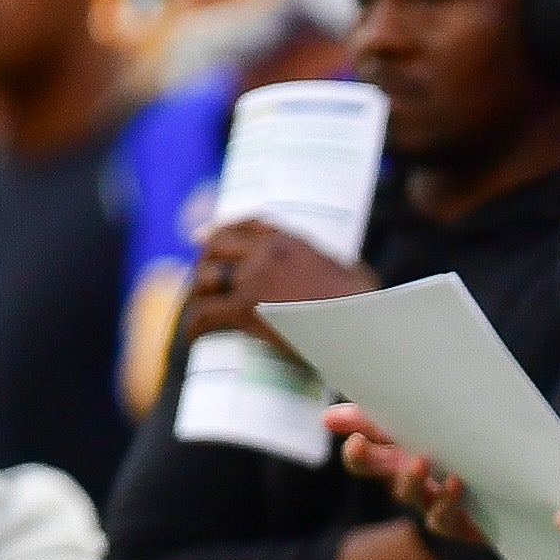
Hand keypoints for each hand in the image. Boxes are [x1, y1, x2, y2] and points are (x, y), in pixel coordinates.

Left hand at [179, 219, 366, 352]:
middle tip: (201, 282)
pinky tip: (194, 335)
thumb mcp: (348, 270)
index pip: (247, 224)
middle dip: (204, 262)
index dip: (220, 229)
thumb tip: (332, 273)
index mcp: (292, 241)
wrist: (361, 326)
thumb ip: (328, 264)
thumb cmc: (365, 305)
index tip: (201, 236)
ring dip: (198, 294)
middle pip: (216, 246)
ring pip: (205, 278)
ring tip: (199, 310)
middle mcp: (267, 253)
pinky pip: (206, 313)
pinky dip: (195, 324)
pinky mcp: (247, 310)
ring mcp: (254, 280)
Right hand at [328, 406, 488, 545]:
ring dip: (410, 480)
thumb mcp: (430, 429)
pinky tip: (453, 482)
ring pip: (411, 496)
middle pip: (381, 473)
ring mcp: (434, 503)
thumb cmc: (466, 455)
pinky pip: (444, 517)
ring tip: (417, 462)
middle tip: (359, 445)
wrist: (515, 487)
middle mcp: (413, 482)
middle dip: (367, 461)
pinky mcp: (459, 522)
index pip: (366, 457)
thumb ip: (384, 420)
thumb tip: (327, 417)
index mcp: (402, 459)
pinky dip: (446, 500)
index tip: (353, 436)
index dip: (355, 450)